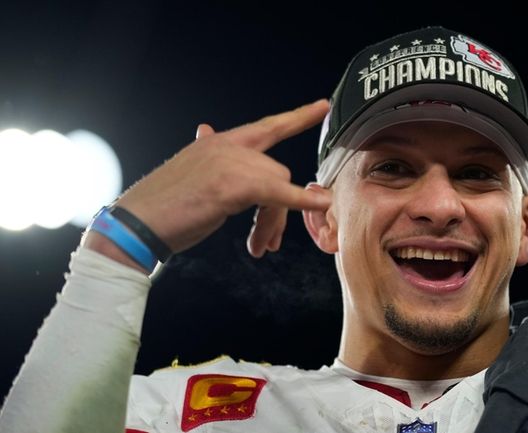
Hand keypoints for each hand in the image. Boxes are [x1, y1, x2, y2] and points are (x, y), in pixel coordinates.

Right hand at [89, 99, 330, 265]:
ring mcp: (229, 162)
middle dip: (278, 209)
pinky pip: (278, 193)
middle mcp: (226, 146)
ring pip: (278, 187)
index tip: (322, 106)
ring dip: (274, 222)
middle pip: (277, 172)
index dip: (297, 117)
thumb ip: (212, 157)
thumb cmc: (163, 206)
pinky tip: (318, 204)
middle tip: (265, 241)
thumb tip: (208, 128)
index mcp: (217, 142)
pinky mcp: (231, 185)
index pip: (266, 126)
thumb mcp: (193, 173)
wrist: (136, 225)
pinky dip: (299, 201)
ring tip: (259, 245)